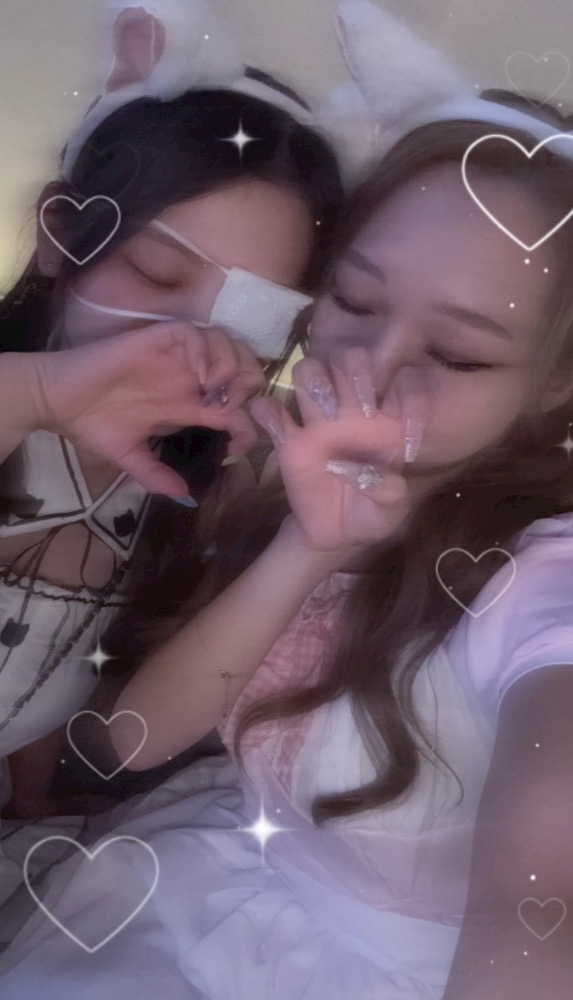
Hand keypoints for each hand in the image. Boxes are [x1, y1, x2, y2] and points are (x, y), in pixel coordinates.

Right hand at [32, 323, 265, 497]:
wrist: (58, 400)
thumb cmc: (92, 425)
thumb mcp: (129, 458)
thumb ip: (156, 476)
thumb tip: (185, 496)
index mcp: (187, 404)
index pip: (235, 408)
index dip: (247, 425)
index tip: (237, 446)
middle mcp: (188, 377)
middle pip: (243, 368)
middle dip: (249, 386)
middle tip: (231, 407)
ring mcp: (175, 356)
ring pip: (226, 344)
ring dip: (230, 366)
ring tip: (214, 390)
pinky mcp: (157, 339)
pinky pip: (194, 333)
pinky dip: (204, 351)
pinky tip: (197, 375)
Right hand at [251, 349, 417, 561]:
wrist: (337, 534)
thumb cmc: (371, 511)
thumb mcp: (392, 508)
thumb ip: (389, 491)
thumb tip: (366, 474)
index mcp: (385, 421)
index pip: (398, 380)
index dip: (405, 391)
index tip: (404, 429)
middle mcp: (351, 411)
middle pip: (348, 359)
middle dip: (355, 374)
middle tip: (361, 411)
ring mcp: (318, 423)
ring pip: (309, 372)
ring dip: (317, 383)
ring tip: (327, 417)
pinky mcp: (289, 442)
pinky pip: (272, 412)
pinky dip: (267, 409)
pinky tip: (275, 421)